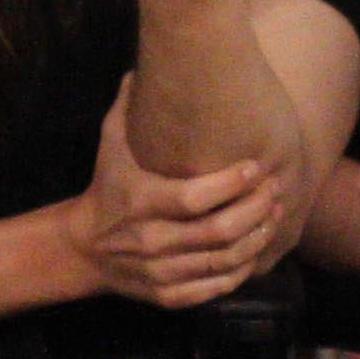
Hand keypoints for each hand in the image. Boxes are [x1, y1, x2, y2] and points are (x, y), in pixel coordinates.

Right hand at [65, 76, 283, 307]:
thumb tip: (143, 62)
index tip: (255, 166)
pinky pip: (214, 289)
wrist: (84, 248)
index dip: (229, 184)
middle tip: (275, 189)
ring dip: (255, 239)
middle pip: (216, 232)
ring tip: (274, 214)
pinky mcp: (167, 296)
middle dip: (254, 210)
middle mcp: (150, 240)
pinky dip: (240, 272)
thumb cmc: (107, 186)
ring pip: (222, 262)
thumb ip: (127, 104)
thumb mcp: (110, 143)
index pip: (193, 198)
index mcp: (140, 202)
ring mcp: (159, 272)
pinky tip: (255, 248)